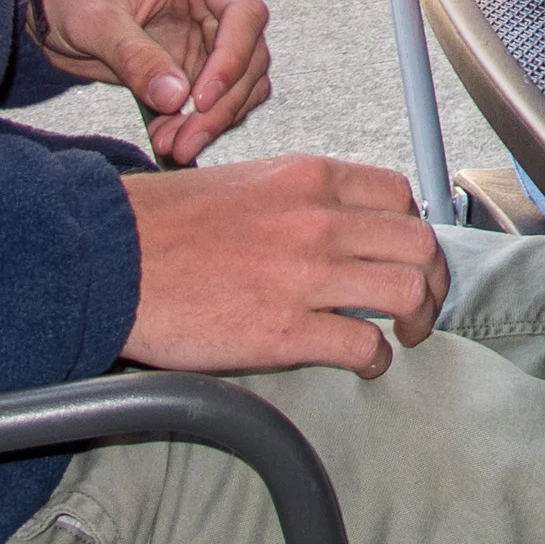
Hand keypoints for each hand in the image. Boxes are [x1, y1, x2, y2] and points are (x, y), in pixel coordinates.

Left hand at [33, 0, 270, 165]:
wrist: (54, 5)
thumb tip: (175, 98)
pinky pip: (218, 103)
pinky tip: (166, 136)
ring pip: (242, 86)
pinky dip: (199, 126)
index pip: (244, 13)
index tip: (200, 100)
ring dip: (212, 122)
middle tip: (183, 142)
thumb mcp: (95, 20)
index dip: (233, 58)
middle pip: (250, 57)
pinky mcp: (200, 68)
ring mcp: (213, 37)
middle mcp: (218, 3)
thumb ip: (135, 57)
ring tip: (170, 145)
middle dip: (220, 106)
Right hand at [121, 157, 443, 378]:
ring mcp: (307, 275)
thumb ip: (299, 197)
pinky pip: (363, 346)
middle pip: (419, 244)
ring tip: (403, 336)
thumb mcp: (247, 181)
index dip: (412, 229)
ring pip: (408, 291)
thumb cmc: (165, 223)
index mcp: (310, 179)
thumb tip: (334, 219)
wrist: (111, 258)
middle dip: (433, 278)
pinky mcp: (287, 330)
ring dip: (418, 319)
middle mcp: (319, 220)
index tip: (406, 253)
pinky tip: (365, 364)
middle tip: (422, 302)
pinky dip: (376, 360)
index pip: (399, 195)